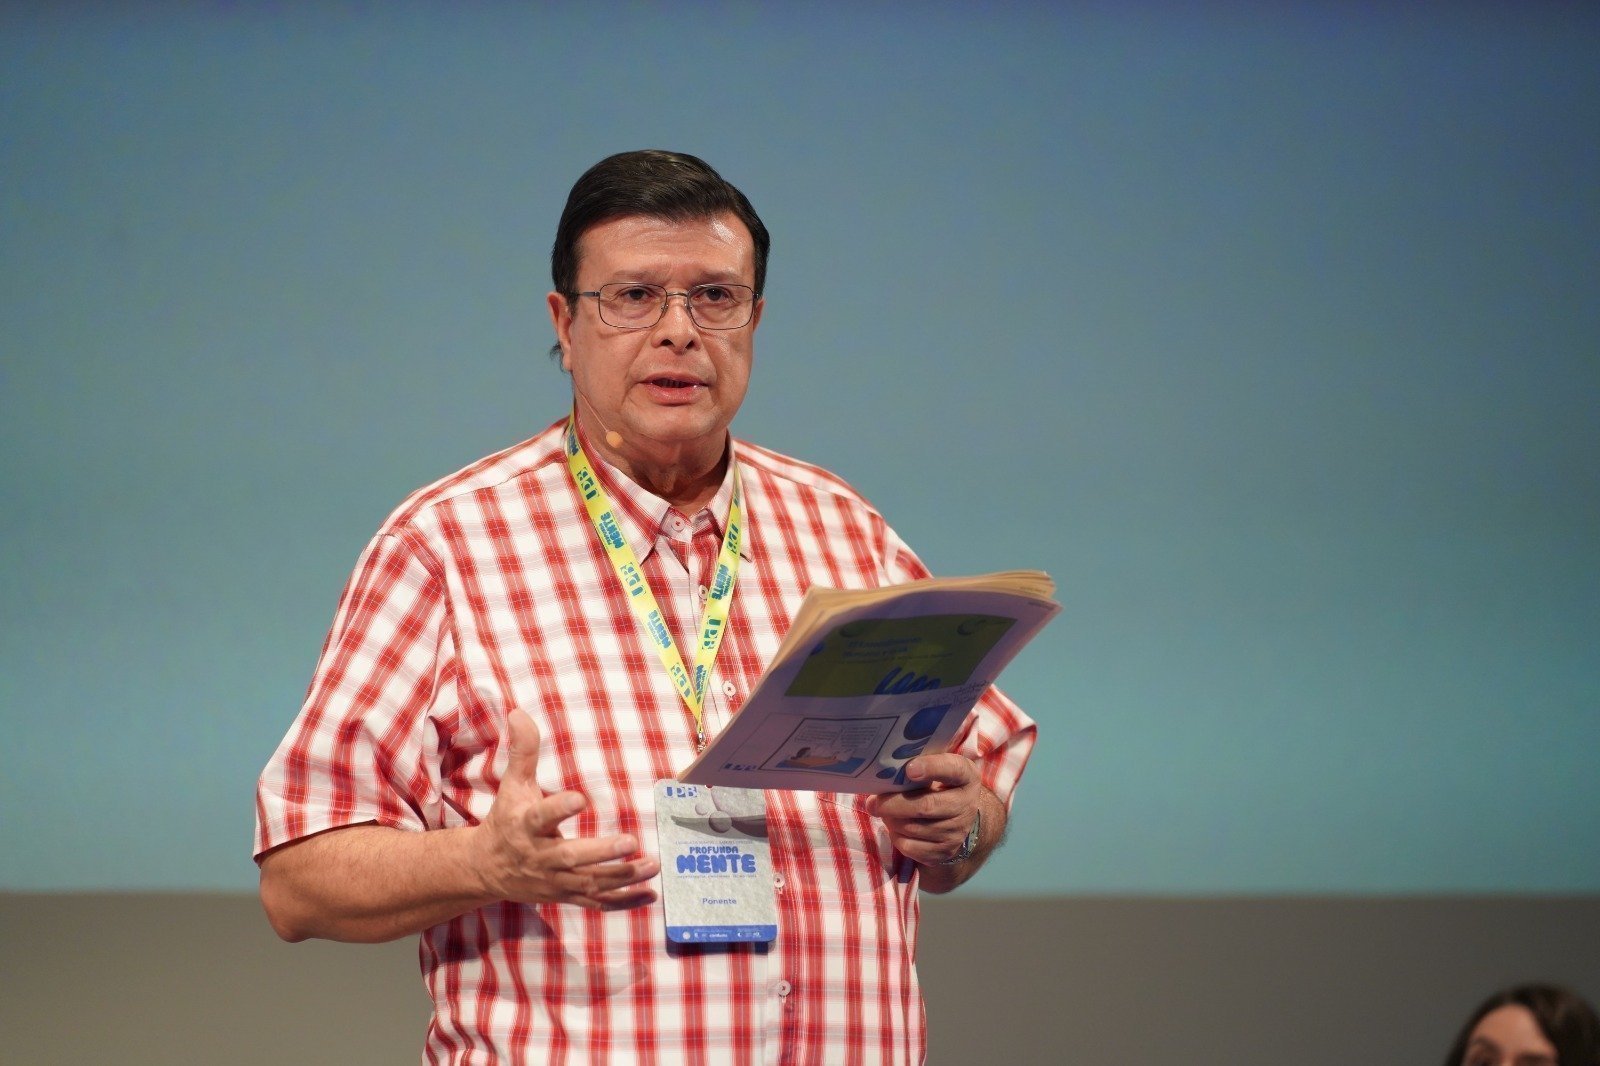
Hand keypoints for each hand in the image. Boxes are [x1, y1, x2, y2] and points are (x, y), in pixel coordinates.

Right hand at [473, 709, 659, 910]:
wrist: (486, 869)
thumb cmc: (506, 820)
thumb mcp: (511, 785)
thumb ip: (522, 751)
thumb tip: (519, 712)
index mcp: (526, 826)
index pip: (541, 817)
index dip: (559, 809)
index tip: (580, 798)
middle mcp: (541, 857)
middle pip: (572, 857)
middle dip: (602, 853)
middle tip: (631, 841)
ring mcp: (555, 880)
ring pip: (590, 882)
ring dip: (623, 876)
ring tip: (652, 864)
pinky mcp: (565, 895)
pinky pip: (596, 903)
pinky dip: (623, 901)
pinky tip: (650, 894)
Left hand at [865, 752, 982, 866]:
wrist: (962, 817)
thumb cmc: (942, 784)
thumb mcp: (940, 767)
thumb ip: (921, 764)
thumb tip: (887, 770)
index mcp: (966, 777)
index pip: (953, 769)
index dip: (932, 768)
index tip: (909, 769)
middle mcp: (966, 806)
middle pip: (926, 806)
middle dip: (893, 804)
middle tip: (872, 802)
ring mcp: (957, 832)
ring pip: (914, 829)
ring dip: (891, 820)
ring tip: (882, 812)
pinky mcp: (945, 852)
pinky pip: (911, 848)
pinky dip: (896, 837)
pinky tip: (895, 827)